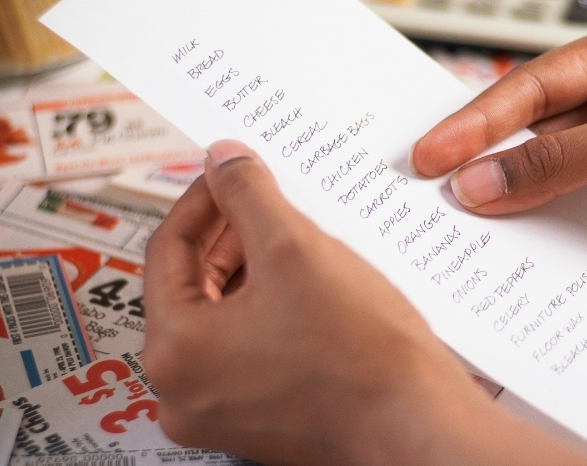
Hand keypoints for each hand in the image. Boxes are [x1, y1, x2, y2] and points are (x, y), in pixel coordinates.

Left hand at [144, 140, 586, 465]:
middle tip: (260, 197)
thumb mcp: (296, 248)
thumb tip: (223, 160)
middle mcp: (185, 391)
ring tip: (290, 234)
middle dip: (229, 235)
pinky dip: (266, 307)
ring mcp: (221, 411)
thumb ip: (247, 194)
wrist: (418, 426)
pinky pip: (246, 347)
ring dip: (250, 269)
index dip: (202, 199)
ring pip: (222, 316)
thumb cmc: (363, 357)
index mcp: (176, 352)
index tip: (227, 174)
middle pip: (192, 286)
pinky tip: (304, 280)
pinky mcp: (258, 418)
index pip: (168, 250)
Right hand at [410, 10, 586, 286]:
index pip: (534, 88)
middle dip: (482, 157)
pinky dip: (540, 230)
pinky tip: (510, 242)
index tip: (434, 152)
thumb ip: (559, 162)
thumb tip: (483, 180)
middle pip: (531, 131)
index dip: (479, 120)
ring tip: (457, 218)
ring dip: (507, 197)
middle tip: (428, 183)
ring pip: (545, 176)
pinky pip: (570, 215)